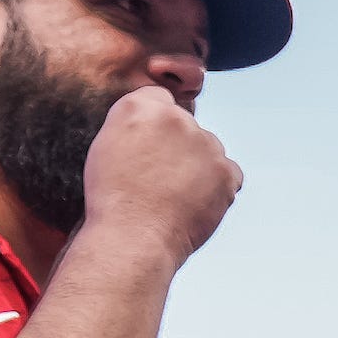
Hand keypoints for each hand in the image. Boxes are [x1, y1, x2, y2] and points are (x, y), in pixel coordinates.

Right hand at [79, 87, 242, 270]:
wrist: (132, 237)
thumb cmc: (112, 200)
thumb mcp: (106, 147)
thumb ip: (134, 124)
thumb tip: (156, 125)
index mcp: (139, 105)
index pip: (159, 100)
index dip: (157, 128)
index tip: (151, 150)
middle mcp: (174, 117)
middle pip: (187, 125)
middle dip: (179, 147)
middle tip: (161, 181)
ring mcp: (203, 142)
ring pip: (210, 148)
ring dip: (200, 167)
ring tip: (176, 197)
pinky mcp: (225, 170)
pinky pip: (230, 173)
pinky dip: (220, 188)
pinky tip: (197, 203)